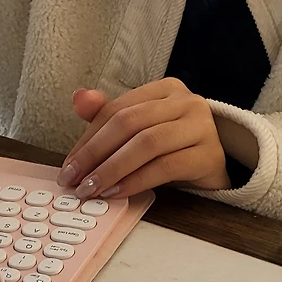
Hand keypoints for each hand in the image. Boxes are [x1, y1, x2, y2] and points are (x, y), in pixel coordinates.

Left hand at [56, 79, 228, 199]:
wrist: (212, 170)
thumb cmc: (172, 148)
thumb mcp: (139, 130)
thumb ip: (108, 115)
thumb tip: (78, 98)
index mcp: (165, 89)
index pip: (117, 109)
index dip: (88, 137)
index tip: (70, 164)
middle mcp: (186, 102)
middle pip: (130, 123)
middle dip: (96, 153)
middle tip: (75, 179)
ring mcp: (201, 127)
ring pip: (147, 143)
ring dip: (113, 169)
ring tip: (93, 188)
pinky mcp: (209, 155)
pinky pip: (165, 167)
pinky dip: (136, 180)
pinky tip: (118, 192)